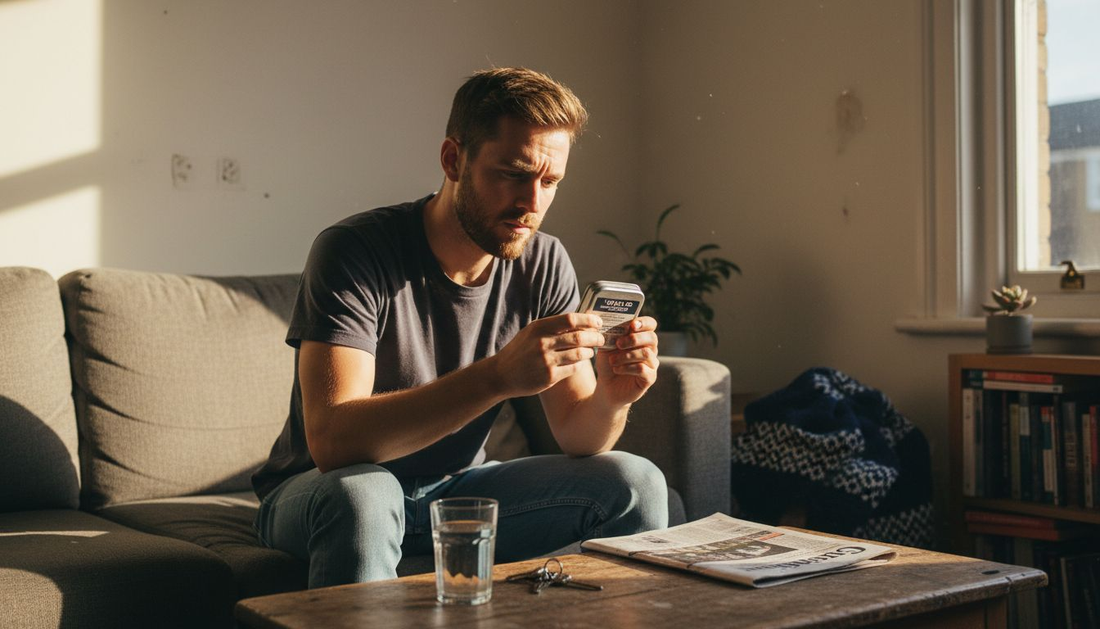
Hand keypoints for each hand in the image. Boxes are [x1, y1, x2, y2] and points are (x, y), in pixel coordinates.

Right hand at [490, 312, 604, 397]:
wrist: (502, 374)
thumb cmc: (521, 350)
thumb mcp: (532, 332)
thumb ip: (553, 326)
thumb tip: (582, 319)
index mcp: (539, 327)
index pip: (570, 319)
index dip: (588, 320)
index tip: (598, 322)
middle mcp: (542, 343)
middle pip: (578, 337)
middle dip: (595, 337)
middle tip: (601, 338)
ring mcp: (546, 361)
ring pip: (579, 354)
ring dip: (589, 352)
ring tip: (590, 351)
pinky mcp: (549, 377)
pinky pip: (573, 368)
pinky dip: (580, 364)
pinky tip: (579, 362)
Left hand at [594, 316, 658, 404]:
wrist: (607, 387)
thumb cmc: (608, 364)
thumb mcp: (606, 347)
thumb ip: (610, 335)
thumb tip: (608, 322)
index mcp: (641, 337)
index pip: (651, 324)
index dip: (644, 322)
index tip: (632, 325)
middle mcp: (650, 349)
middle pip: (652, 337)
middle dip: (634, 339)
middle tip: (618, 344)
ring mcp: (651, 364)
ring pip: (646, 353)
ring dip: (626, 355)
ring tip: (612, 361)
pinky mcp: (649, 378)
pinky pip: (642, 369)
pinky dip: (627, 368)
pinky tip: (616, 369)